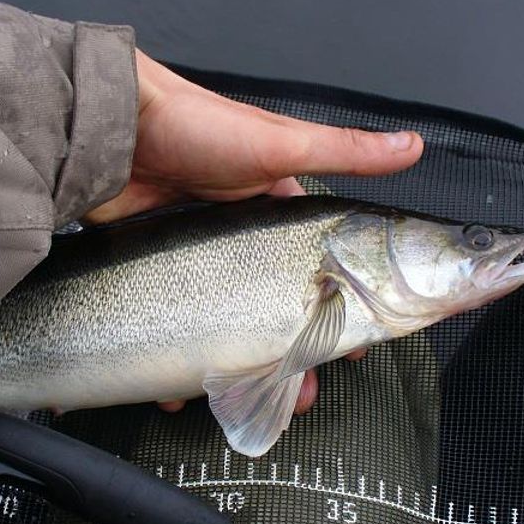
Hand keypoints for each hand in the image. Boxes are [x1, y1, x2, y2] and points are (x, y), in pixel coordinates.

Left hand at [89, 51, 423, 414]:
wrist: (112, 130)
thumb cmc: (199, 128)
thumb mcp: (281, 144)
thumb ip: (347, 152)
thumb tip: (411, 145)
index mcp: (277, 210)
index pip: (321, 268)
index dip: (337, 309)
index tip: (352, 345)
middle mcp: (241, 236)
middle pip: (274, 307)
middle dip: (288, 351)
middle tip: (300, 386)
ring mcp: (199, 256)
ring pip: (226, 324)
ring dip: (235, 366)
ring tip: (235, 395)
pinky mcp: (159, 271)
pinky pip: (177, 325)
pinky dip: (178, 359)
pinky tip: (178, 386)